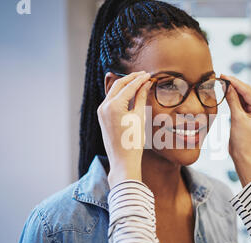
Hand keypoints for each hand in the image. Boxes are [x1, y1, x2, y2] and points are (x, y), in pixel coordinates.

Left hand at [97, 71, 152, 187]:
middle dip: (131, 78)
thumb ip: (141, 98)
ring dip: (125, 85)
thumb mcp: (140, 117)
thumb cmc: (133, 141)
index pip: (128, 86)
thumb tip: (146, 84)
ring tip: (138, 81)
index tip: (149, 75)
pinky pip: (111, 100)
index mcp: (113, 106)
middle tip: (144, 74)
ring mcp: (101, 111)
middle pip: (118, 85)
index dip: (140, 79)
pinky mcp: (102, 117)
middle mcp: (104, 106)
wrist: (123, 161)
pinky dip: (121, 94)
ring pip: (114, 91)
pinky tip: (130, 92)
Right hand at [222, 74, 250, 185]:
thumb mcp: (237, 118)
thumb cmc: (243, 140)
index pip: (247, 91)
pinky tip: (224, 91)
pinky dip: (231, 97)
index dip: (235, 82)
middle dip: (233, 84)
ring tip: (221, 81)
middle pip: (245, 92)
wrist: (243, 155)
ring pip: (241, 96)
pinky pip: (238, 103)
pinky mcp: (246, 115)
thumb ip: (232, 101)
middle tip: (221, 76)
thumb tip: (227, 86)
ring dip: (232, 90)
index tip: (224, 75)